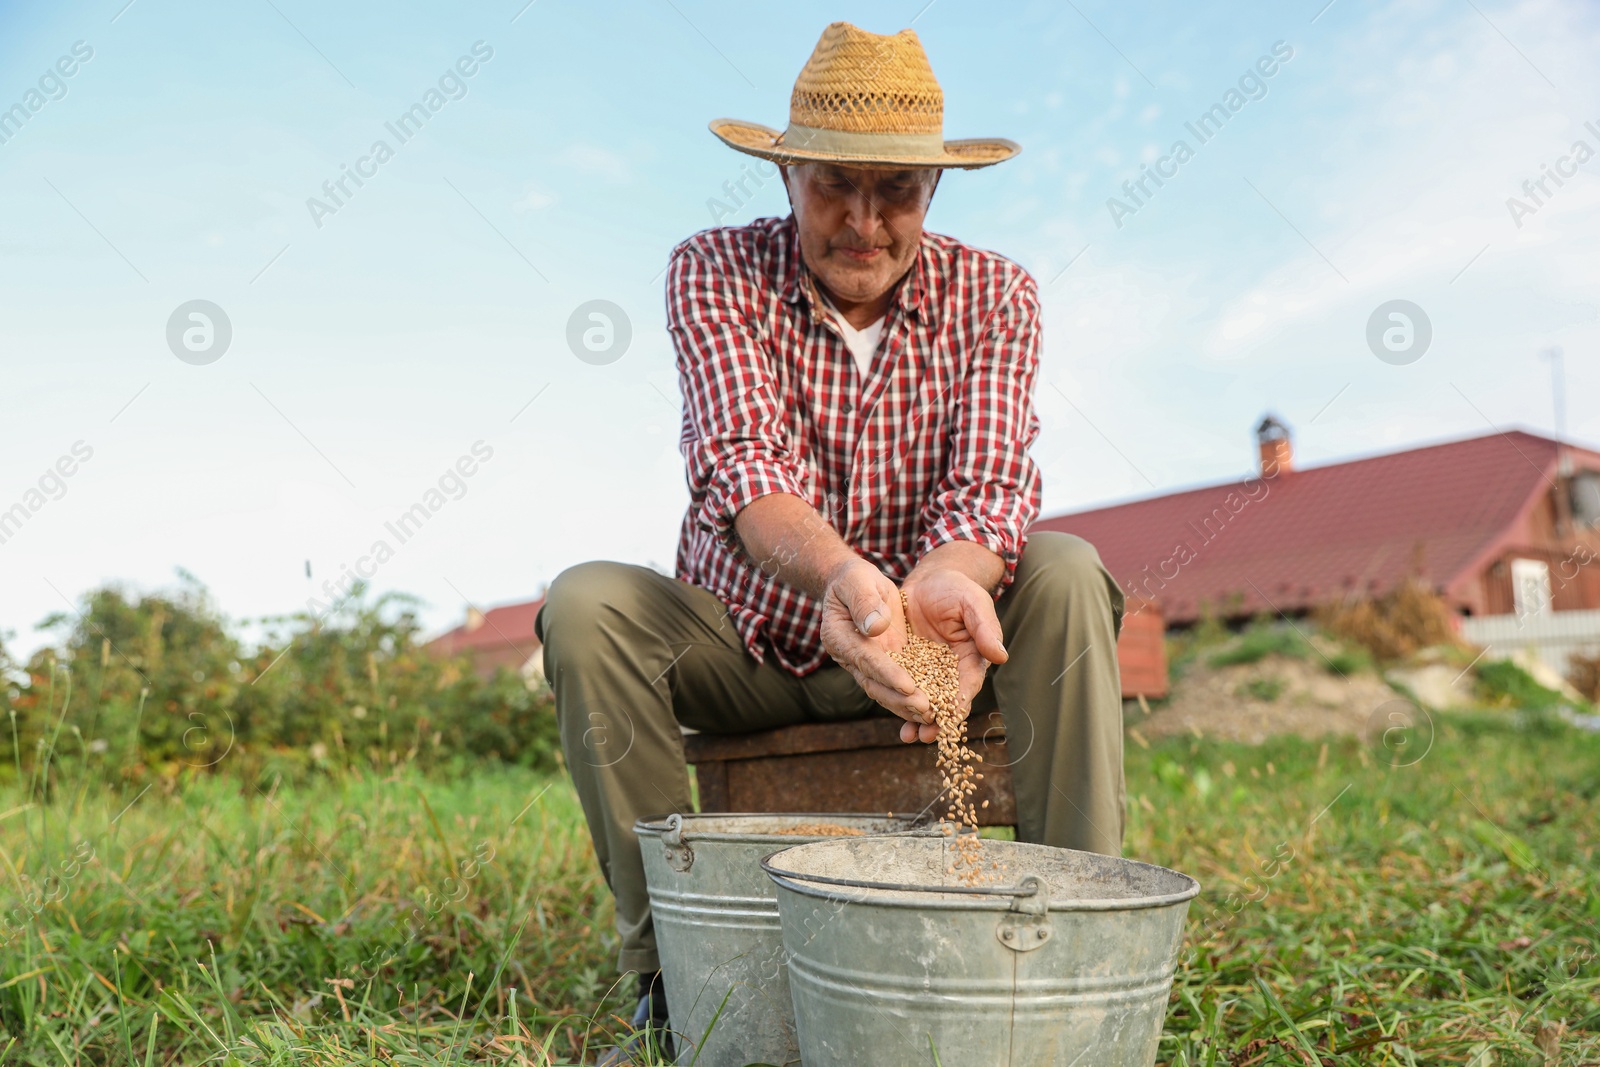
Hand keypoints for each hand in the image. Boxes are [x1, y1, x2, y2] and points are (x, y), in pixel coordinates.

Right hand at [819, 558, 930, 728]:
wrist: (853, 583)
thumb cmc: (854, 578)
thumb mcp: (857, 580)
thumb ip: (864, 601)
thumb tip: (876, 627)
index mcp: (838, 636)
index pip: (866, 659)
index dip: (887, 674)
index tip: (909, 686)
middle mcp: (848, 656)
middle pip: (874, 683)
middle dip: (900, 698)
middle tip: (926, 709)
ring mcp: (863, 664)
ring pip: (884, 691)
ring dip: (906, 705)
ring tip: (932, 716)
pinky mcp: (879, 664)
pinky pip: (893, 686)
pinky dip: (909, 699)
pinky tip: (931, 709)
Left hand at [897, 567, 1007, 743]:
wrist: (927, 580)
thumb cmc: (956, 589)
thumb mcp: (972, 602)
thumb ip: (985, 628)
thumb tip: (1001, 656)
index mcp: (971, 660)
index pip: (967, 686)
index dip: (959, 702)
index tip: (951, 716)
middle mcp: (949, 671)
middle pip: (944, 702)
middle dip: (935, 721)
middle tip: (925, 735)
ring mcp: (926, 671)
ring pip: (922, 700)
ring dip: (915, 719)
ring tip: (908, 736)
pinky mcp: (905, 666)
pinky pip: (901, 687)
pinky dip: (896, 700)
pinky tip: (890, 714)